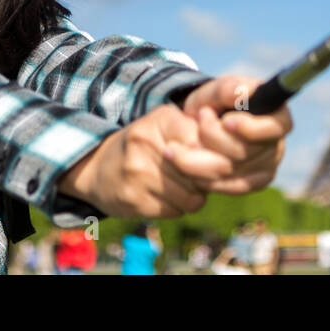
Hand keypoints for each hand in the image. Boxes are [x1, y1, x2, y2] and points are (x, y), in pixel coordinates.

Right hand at [57, 103, 234, 218]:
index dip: (214, 155)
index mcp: (160, 119)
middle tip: (195, 175)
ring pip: (192, 195)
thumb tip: (232, 154)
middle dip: (204, 178)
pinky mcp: (133, 200)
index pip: (205, 142)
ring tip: (178, 185)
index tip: (210, 157)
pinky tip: (164, 196)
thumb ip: (198, 134)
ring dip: (193, 195)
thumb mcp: (166, 126)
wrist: (97, 168)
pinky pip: (176, 210)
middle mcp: (146, 143)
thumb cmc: (144, 146)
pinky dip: (177, 207)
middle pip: (201, 172)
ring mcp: (137, 173)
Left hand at [179, 75, 292, 194]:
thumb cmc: (215, 102)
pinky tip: (182, 162)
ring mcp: (266, 167)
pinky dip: (199, 175)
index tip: (226, 121)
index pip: (276, 127)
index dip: (251, 128)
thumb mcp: (216, 90)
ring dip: (196, 158)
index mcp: (277, 116)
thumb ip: (226, 89)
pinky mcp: (251, 184)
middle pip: (245, 152)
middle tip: (196, 118)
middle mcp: (276, 144)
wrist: (202, 125)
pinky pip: (223, 185)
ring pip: (229, 171)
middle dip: (212, 137)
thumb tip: (239, 94)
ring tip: (174, 145)